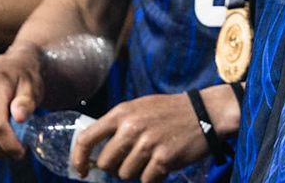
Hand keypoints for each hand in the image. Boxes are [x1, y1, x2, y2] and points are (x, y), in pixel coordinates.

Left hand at [77, 92, 214, 181]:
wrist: (206, 113)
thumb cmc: (170, 112)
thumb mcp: (139, 108)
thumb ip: (118, 126)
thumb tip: (95, 155)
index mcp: (122, 113)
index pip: (87, 138)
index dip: (79, 159)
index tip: (81, 171)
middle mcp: (132, 128)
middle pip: (105, 163)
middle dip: (114, 169)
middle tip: (129, 162)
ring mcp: (148, 143)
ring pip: (125, 175)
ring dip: (135, 173)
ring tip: (150, 160)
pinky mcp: (163, 158)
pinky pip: (146, 181)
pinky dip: (153, 177)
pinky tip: (163, 164)